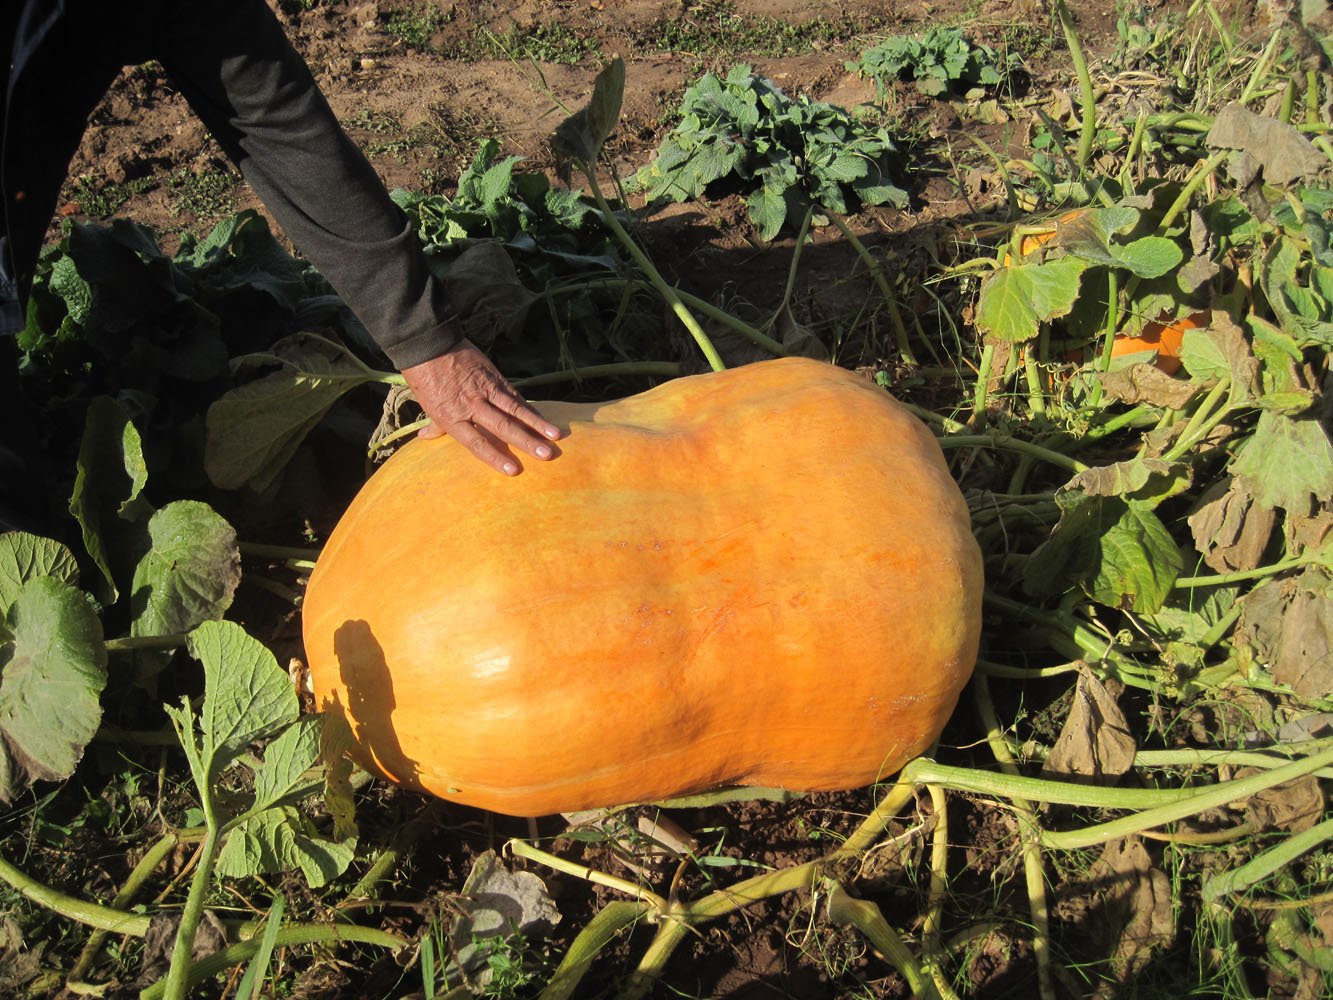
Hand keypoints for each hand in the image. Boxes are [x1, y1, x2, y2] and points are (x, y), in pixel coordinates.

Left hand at [399, 339, 562, 475]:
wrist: (430, 345)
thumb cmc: (426, 379)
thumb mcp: (428, 405)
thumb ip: (435, 425)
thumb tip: (426, 439)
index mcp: (453, 418)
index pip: (476, 442)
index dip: (495, 457)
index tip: (513, 471)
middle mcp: (472, 406)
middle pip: (502, 427)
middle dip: (526, 442)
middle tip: (546, 455)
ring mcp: (485, 390)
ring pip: (515, 410)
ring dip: (537, 424)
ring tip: (555, 436)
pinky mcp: (494, 377)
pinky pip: (515, 395)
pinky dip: (530, 408)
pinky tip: (544, 419)